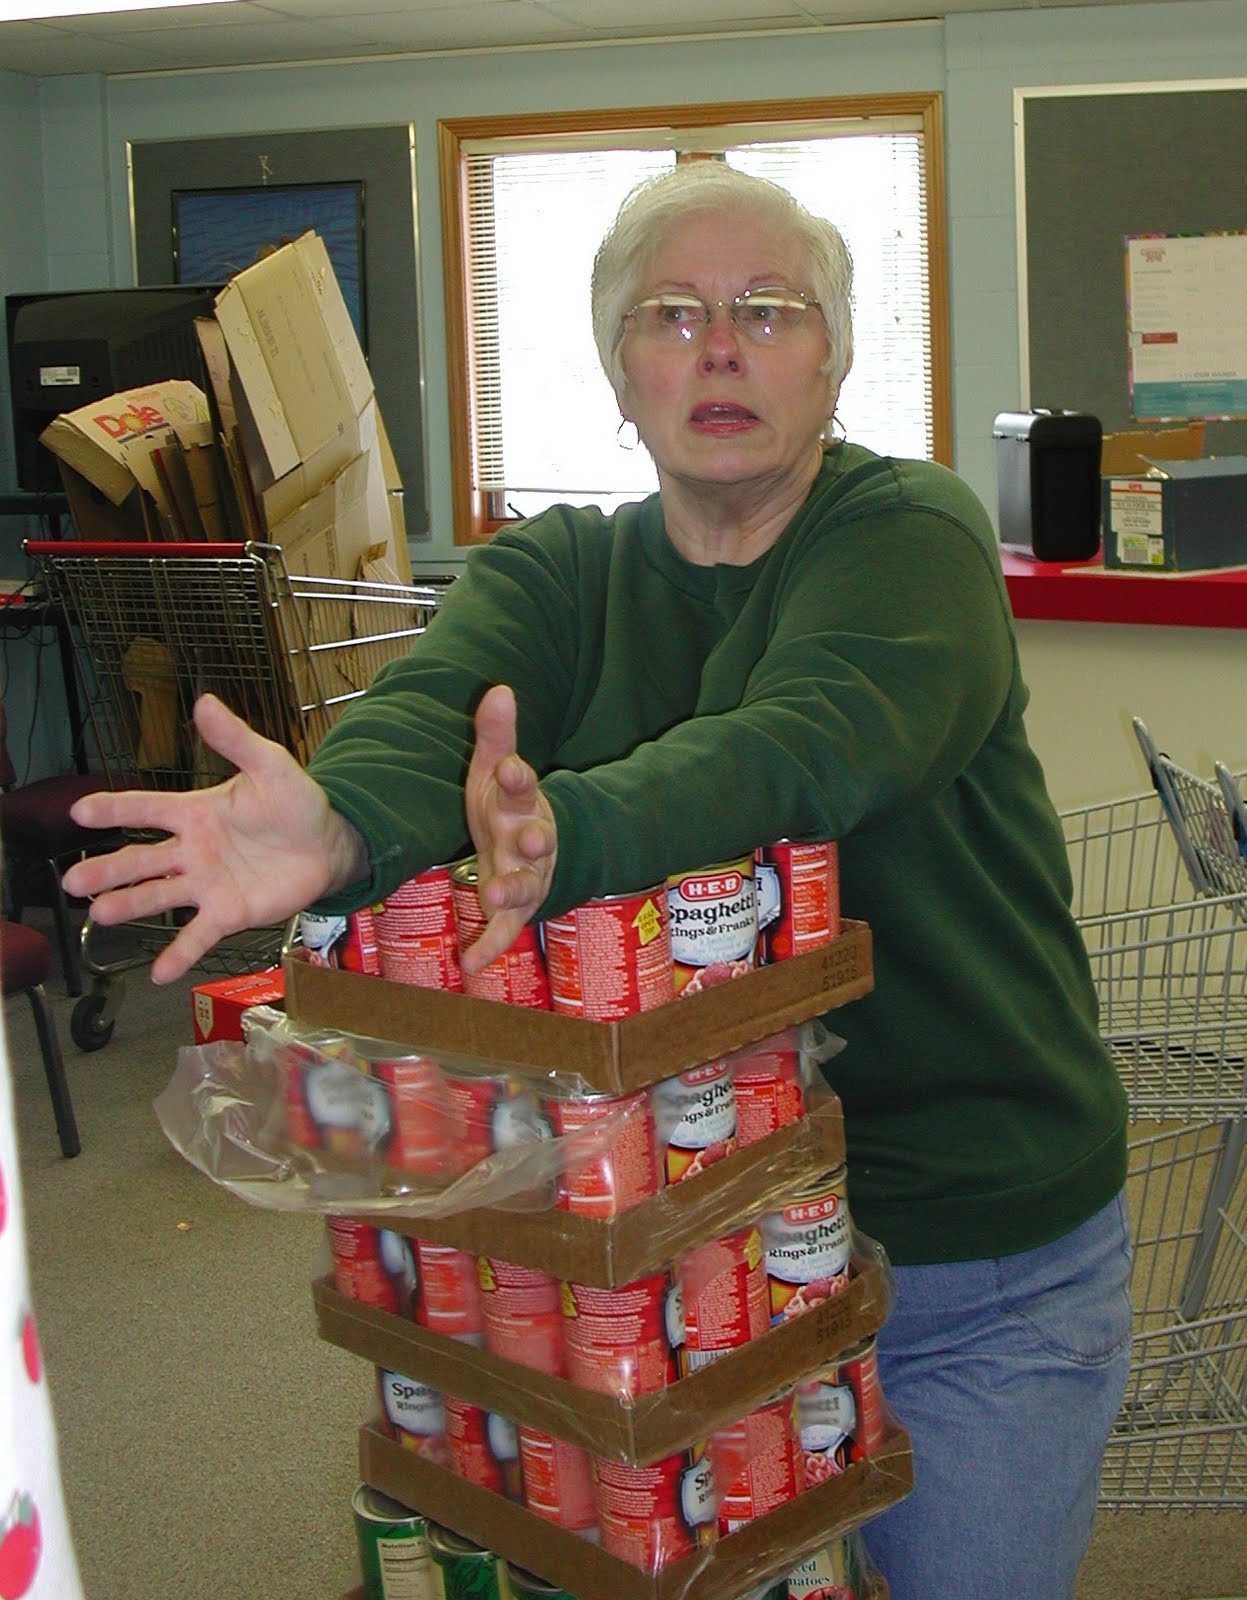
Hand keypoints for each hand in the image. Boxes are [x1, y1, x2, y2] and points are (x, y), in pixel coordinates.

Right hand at [61, 694, 368, 984]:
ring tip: (100, 915)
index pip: (145, 809)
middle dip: (106, 870)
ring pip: (159, 896)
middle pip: (140, 860)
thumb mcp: (269, 764)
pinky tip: (159, 973)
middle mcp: (193, 850)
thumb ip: (235, 739)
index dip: (114, 809)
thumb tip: (204, 702)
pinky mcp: (228, 912)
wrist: (331, 844)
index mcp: (196, 812)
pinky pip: (198, 935)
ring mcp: (207, 884)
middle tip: (73, 881)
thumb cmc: (297, 803)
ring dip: (129, 906)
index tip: (80, 813)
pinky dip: (179, 954)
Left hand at [461, 684, 556, 974]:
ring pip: (525, 885)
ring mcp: (528, 876)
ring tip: (491, 896)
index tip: (513, 767)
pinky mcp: (517, 907)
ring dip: (511, 891)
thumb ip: (496, 734)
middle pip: (536, 840)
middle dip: (534, 841)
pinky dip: (490, 948)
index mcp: (522, 803)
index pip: (522, 787)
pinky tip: (469, 965)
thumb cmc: (506, 804)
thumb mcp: (496, 769)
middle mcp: (531, 840)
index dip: (519, 777)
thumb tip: (498, 689)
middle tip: (531, 840)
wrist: (531, 845)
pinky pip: (506, 930)